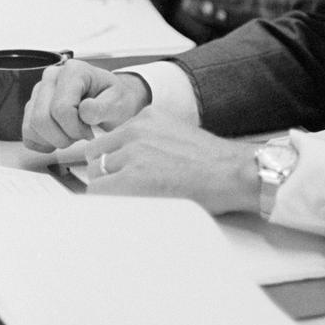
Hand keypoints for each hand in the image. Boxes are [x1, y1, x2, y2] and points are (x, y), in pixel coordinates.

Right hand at [21, 58, 150, 150]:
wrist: (110, 101)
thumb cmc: (114, 99)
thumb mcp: (118, 103)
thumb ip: (103, 108)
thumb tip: (84, 110)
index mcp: (74, 71)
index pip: (61, 108)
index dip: (75, 128)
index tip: (89, 130)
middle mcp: (52, 76)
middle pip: (41, 119)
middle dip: (63, 136)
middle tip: (81, 134)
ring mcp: (39, 91)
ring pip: (31, 127)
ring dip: (53, 140)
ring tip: (72, 134)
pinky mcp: (32, 106)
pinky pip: (27, 133)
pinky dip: (42, 142)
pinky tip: (60, 137)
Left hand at [80, 109, 259, 213]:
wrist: (230, 173)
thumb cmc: (211, 163)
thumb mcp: (175, 135)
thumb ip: (149, 140)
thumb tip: (128, 159)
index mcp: (148, 116)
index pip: (109, 137)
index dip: (109, 158)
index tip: (112, 170)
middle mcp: (136, 129)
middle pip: (95, 152)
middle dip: (103, 172)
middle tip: (120, 189)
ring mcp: (132, 151)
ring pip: (94, 173)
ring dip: (106, 188)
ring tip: (128, 200)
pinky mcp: (131, 178)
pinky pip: (98, 192)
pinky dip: (105, 202)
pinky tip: (124, 208)